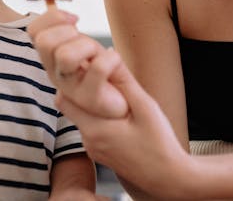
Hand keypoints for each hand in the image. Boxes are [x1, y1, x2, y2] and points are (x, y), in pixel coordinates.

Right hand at [28, 9, 127, 117]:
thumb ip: (67, 28)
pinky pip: (98, 67)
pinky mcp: (90, 99)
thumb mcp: (83, 43)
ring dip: (89, 48)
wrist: (126, 102)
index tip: (75, 19)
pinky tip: (114, 64)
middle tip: (88, 46)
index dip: (54, 17)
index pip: (33, 31)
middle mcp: (54, 74)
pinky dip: (111, 59)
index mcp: (50, 58)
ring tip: (100, 57)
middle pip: (45, 42)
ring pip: (65, 55)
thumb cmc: (104, 71)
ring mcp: (70, 89)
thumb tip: (60, 9)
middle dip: (72, 34)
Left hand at [57, 58, 192, 199]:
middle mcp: (89, 141)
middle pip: (70, 108)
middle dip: (80, 90)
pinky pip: (92, 129)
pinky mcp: (101, 153)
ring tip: (113, 94)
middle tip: (99, 77)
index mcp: (96, 129)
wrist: (169, 179)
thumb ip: (125, 81)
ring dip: (92, 104)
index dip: (71, 81)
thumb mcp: (146, 107)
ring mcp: (94, 149)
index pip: (63, 99)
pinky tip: (119, 113)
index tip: (86, 69)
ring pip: (82, 118)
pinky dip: (99, 117)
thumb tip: (109, 53)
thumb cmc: (160, 144)